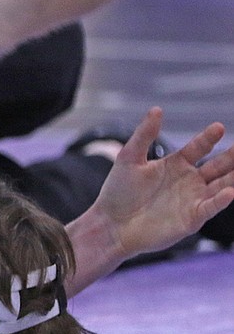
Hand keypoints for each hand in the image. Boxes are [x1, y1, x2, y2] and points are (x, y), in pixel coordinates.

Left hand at [92, 107, 233, 257]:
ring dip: (233, 176)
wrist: (110, 224)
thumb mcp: (129, 159)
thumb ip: (144, 135)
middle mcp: (189, 180)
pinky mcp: (192, 218)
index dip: (209, 138)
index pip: (199, 147)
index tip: (218, 127)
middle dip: (233, 156)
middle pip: (219, 165)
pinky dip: (221, 200)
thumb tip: (157, 109)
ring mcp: (193, 199)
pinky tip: (230, 191)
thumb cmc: (117, 192)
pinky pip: (211, 207)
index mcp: (176, 164)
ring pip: (222, 184)